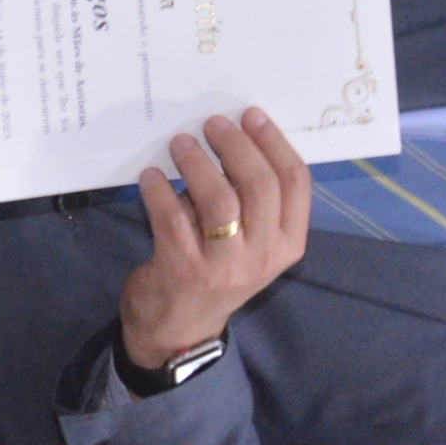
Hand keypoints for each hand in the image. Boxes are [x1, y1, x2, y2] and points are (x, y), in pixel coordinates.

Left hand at [117, 110, 312, 367]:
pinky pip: (172, 218)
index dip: (274, 142)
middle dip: (236, 145)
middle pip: (260, 185)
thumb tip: (232, 136)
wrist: (180, 329)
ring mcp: (224, 267)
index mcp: (288, 243)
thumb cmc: (218, 270)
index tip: (251, 115)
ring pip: (219, 200)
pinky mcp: (184, 270)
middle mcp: (263, 256)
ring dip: (197, 163)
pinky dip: (159, 190)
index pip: (295, 183)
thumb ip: (250, 199)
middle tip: (212, 124)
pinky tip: (150, 176)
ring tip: (180, 143)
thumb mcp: (250, 241)